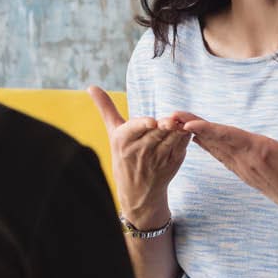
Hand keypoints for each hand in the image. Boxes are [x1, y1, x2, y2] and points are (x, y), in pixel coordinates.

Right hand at [87, 86, 190, 227]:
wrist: (137, 191)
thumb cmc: (123, 155)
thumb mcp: (112, 133)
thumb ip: (106, 108)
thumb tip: (91, 86)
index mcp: (123, 141)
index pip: (134, 130)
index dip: (143, 125)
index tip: (151, 122)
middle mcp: (139, 151)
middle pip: (155, 133)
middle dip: (165, 126)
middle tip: (172, 120)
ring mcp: (157, 159)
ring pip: (170, 140)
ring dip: (177, 130)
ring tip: (182, 121)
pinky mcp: (172, 164)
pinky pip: (181, 147)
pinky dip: (185, 137)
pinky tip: (186, 129)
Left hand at [176, 108, 277, 227]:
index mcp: (259, 151)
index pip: (228, 137)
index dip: (207, 129)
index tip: (188, 124)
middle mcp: (246, 161)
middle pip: (214, 140)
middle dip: (191, 127)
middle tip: (171, 116)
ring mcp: (243, 168)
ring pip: (215, 148)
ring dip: (195, 135)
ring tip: (176, 123)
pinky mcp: (245, 173)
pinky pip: (221, 157)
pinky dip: (207, 145)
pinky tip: (196, 139)